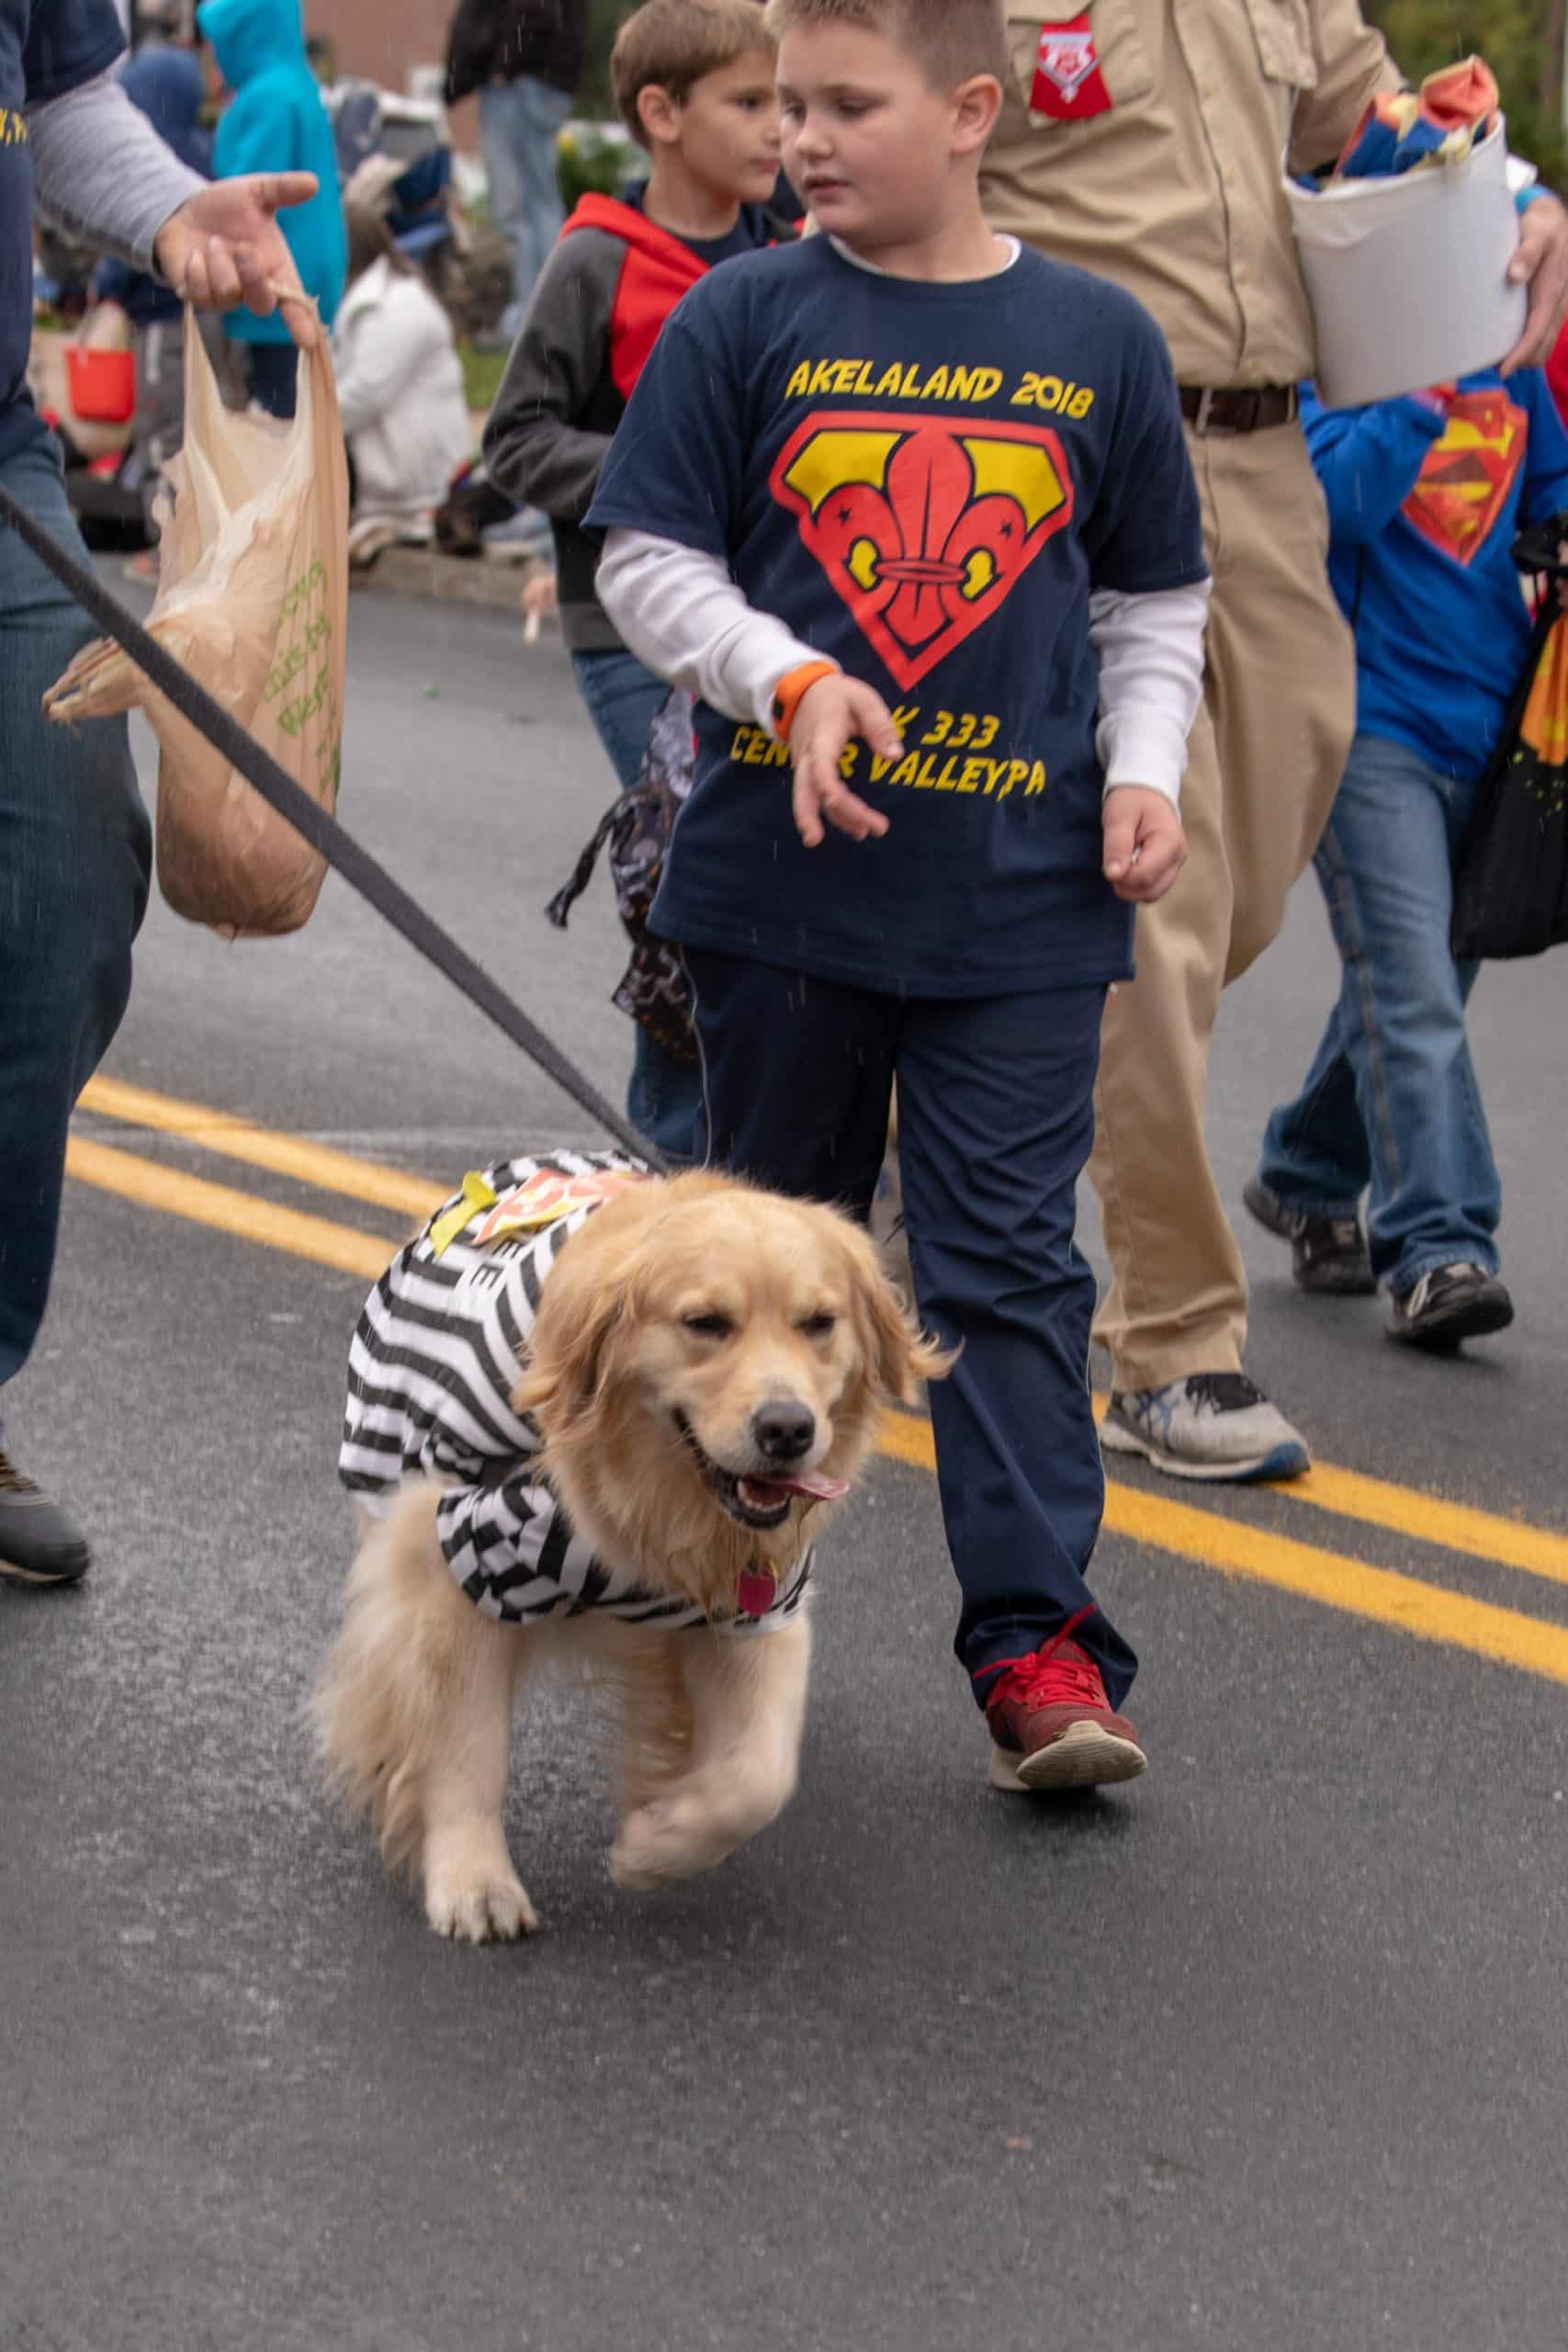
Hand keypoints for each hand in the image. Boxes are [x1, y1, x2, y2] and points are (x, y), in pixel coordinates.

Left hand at [153, 173, 320, 349]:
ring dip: (217, 262)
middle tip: (241, 246)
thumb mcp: (256, 192)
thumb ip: (282, 189)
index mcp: (276, 269)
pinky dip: (196, 268)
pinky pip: (201, 294)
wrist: (184, 210)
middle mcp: (254, 289)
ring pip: (229, 294)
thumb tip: (313, 182)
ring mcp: (227, 297)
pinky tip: (194, 254)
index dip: (301, 322)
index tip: (308, 340)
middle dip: (252, 274)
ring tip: (211, 241)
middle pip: (262, 303)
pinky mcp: (200, 298)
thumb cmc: (226, 206)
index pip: (294, 303)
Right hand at [789, 674, 900, 846]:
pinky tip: (854, 827)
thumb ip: (879, 726)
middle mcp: (807, 756)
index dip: (827, 785)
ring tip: (863, 833)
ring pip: (811, 799)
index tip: (837, 800)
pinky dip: (833, 813)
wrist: (802, 691)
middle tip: (819, 840)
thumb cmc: (837, 695)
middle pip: (805, 791)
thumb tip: (895, 757)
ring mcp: (804, 766)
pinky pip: (815, 797)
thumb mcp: (863, 700)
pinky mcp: (807, 773)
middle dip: (812, 816)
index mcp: (822, 736)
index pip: (820, 765)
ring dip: (834, 818)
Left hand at [1102, 785, 1185, 902]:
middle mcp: (1178, 857)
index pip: (1144, 877)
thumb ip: (1117, 845)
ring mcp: (1176, 866)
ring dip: (1130, 887)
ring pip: (1151, 895)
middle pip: (1150, 891)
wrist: (1146, 792)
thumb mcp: (1119, 816)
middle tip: (1113, 862)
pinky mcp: (1169, 871)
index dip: (1121, 877)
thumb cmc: (1132, 801)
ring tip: (1122, 862)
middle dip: (1125, 884)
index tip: (1109, 863)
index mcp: (1169, 842)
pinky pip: (1151, 890)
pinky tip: (1128, 867)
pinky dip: (1135, 886)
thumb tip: (1114, 876)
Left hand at [1501, 192, 1567, 373]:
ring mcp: (1556, 309)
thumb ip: (1527, 251)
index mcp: (1553, 291)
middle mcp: (1558, 304)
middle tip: (1488, 364)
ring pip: (1543, 347)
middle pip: (1541, 348)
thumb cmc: (1541, 228)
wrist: (1555, 224)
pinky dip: (1526, 349)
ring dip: (1523, 358)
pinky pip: (1542, 338)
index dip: (1521, 354)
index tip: (1502, 369)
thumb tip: (1515, 274)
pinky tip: (1505, 346)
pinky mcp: (1550, 310)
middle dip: (1519, 361)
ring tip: (1495, 358)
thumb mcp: (1536, 233)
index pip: (1538, 332)